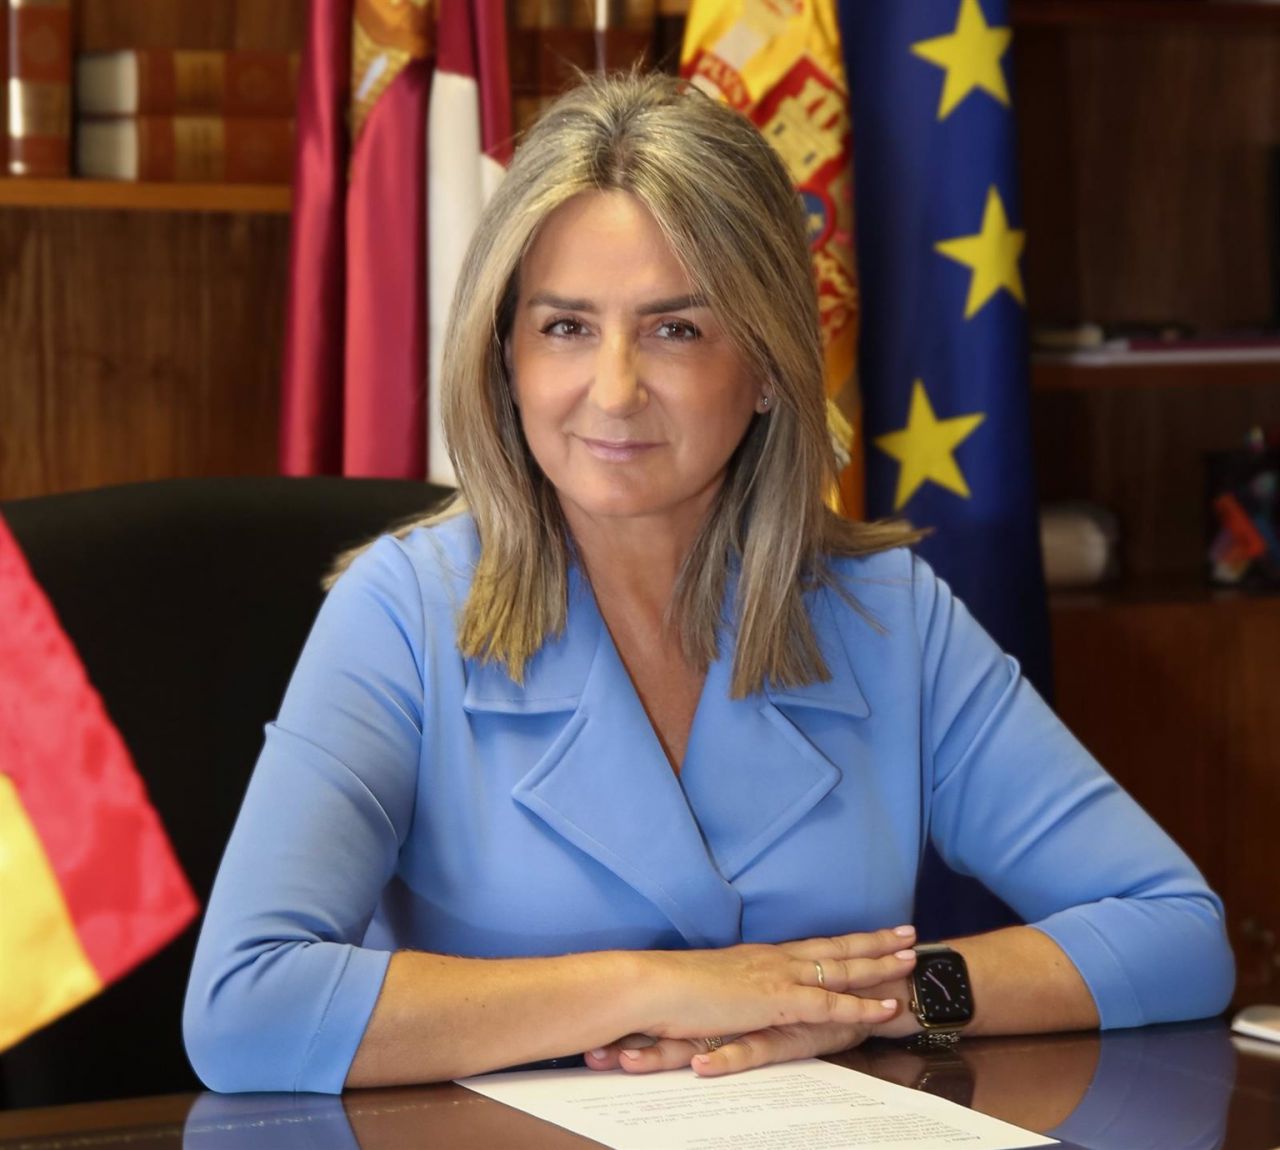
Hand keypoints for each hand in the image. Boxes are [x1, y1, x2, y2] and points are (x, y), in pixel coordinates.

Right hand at [586, 926, 918, 1074]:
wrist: (652, 987)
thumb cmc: (669, 990)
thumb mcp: (709, 985)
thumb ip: (732, 989)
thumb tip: (737, 995)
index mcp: (759, 957)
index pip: (813, 944)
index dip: (845, 939)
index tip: (872, 931)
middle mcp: (775, 959)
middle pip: (835, 946)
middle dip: (874, 941)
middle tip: (909, 933)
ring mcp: (779, 977)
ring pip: (842, 968)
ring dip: (880, 964)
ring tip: (913, 959)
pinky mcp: (778, 1001)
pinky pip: (832, 1005)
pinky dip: (863, 1006)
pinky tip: (888, 1007)